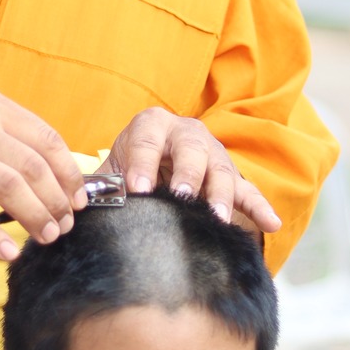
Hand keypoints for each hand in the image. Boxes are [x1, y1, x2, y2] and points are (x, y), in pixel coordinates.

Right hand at [0, 92, 88, 260]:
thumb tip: (67, 185)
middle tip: (64, 225)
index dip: (69, 174)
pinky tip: (10, 252)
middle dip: (55, 201)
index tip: (80, 201)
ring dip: (34, 218)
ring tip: (46, 237)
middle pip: (32, 167)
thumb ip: (17, 148)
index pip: (46, 140)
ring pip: (9, 189)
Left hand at [106, 108, 281, 236]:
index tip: (136, 191)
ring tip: (217, 218)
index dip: (141, 165)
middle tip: (181, 197)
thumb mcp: (113, 171)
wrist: (153, 162)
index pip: (146, 142)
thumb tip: (78, 206)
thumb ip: (98, 186)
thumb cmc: (129, 168)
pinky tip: (271, 223)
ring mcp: (213, 154)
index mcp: (152, 125)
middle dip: (187, 174)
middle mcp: (187, 133)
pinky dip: (259, 207)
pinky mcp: (231, 176)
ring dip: (220, 194)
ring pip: (222, 170)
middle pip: (191, 150)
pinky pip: (248, 191)